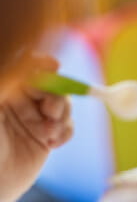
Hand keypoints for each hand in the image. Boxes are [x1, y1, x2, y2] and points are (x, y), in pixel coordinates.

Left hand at [0, 55, 72, 201]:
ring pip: (62, 105)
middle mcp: (19, 102)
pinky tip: (53, 143)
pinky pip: (66, 126)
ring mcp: (33, 120)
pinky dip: (65, 132)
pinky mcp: (45, 138)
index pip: (29, 68)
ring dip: (62, 116)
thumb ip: (9, 81)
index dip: (43, 64)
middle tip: (51, 112)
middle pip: (51, 85)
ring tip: (49, 133)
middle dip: (56, 96)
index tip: (53, 66)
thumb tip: (28, 58)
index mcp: (6, 90)